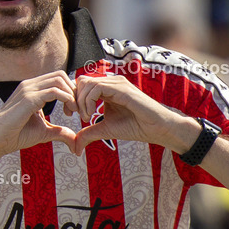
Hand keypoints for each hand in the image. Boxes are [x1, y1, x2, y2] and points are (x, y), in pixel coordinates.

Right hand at [0, 70, 79, 160]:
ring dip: (72, 95)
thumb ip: (59, 132)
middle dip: (73, 91)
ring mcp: (28, 90)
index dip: (70, 92)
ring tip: (74, 111)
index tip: (73, 110)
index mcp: (32, 89)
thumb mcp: (43, 132)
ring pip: (59, 80)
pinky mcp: (28, 98)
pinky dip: (67, 99)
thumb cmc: (15, 135)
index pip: (57, 79)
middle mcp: (30, 85)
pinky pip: (54, 91)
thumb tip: (75, 141)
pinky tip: (68, 112)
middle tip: (76, 110)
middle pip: (60, 76)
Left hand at [70, 74, 197, 155]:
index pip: (82, 85)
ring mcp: (117, 83)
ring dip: (81, 102)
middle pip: (81, 81)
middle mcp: (111, 83)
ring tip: (86, 118)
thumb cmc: (136, 127)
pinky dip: (88, 101)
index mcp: (106, 89)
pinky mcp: (122, 88)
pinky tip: (91, 116)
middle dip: (73, 98)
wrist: (157, 128)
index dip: (72, 98)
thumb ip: (89, 134)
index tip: (70, 114)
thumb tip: (74, 147)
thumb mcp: (106, 130)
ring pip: (87, 83)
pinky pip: (97, 88)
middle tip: (75, 116)